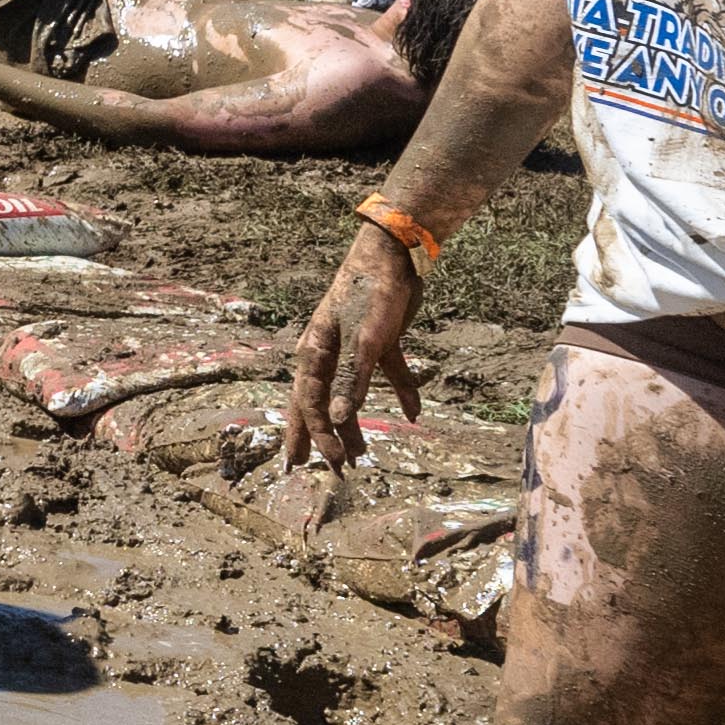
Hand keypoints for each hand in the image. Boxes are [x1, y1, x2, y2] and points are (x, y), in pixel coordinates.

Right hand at [281, 220, 419, 474]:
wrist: (392, 254)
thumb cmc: (372, 294)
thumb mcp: (365, 340)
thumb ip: (352, 380)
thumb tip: (339, 420)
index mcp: (315, 353)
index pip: (311, 403)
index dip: (321, 435)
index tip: (337, 462)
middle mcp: (327, 353)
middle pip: (318, 403)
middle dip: (319, 438)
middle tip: (325, 470)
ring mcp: (352, 348)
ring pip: (348, 394)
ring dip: (354, 422)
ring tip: (362, 453)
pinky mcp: (379, 342)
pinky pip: (386, 374)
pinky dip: (399, 393)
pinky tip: (413, 414)